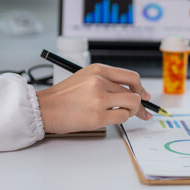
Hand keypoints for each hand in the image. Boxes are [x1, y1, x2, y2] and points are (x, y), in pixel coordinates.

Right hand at [36, 64, 151, 133]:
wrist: (44, 108)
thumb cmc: (64, 96)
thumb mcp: (85, 78)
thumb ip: (107, 81)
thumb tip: (133, 92)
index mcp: (98, 70)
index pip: (131, 77)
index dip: (141, 88)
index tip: (145, 96)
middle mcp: (99, 82)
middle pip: (133, 93)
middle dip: (139, 105)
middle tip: (141, 113)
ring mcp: (99, 99)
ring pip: (131, 105)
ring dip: (130, 112)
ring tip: (120, 115)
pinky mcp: (97, 116)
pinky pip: (122, 118)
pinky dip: (121, 120)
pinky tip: (111, 119)